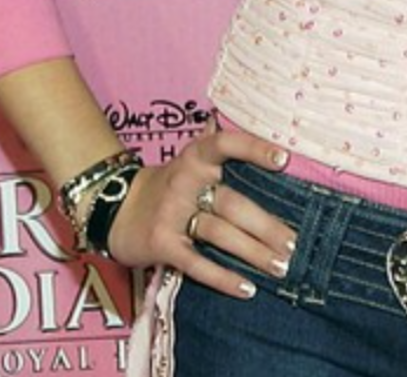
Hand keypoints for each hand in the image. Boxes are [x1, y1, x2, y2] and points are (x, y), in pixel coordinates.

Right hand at [105, 127, 297, 298]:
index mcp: (195, 158)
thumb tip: (238, 117)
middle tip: (294, 244)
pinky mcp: (161, 245)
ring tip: (281, 267)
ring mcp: (171, 215)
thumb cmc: (166, 186)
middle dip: (266, 226)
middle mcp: (184, 183)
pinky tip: (247, 289)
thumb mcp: (188, 160)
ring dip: (254, 253)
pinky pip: (197, 264)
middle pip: (233, 204)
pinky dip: (223, 278)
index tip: (285, 159)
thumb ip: (216, 144)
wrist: (112, 209)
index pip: (225, 144)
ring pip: (220, 234)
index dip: (254, 149)